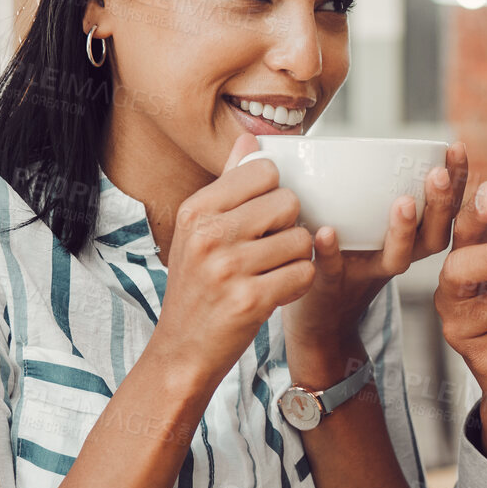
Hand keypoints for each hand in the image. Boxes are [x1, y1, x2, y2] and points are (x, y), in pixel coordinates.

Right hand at [148, 133, 315, 395]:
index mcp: (196, 210)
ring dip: (296, 258)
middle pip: (289, 202)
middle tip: (269, 250)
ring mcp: (229, 268)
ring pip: (302, 240)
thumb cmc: (198, 286)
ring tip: (271, 273)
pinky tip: (277, 292)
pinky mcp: (251, 300)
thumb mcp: (200, 231)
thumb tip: (252, 137)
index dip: (274, 192)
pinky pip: (304, 273)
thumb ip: (229, 183)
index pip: (263, 170)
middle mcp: (209, 235)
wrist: (182, 350)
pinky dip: (299, 284)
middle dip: (289, 226)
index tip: (261, 218)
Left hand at [286, 143, 469, 352]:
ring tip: (403, 203)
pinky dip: (333, 251)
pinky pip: (334, 269)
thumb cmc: (346, 256)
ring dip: (402, 230)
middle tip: (439, 174)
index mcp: (414, 239)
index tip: (458, 147)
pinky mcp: (332, 286)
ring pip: (396, 257)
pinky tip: (329, 230)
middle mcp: (400, 258)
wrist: (319, 320)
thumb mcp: (367, 223)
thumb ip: (372, 184)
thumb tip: (369, 134)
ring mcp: (368, 274)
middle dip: (440, 204)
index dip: (457, 181)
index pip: (446, 208)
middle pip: (433, 235)